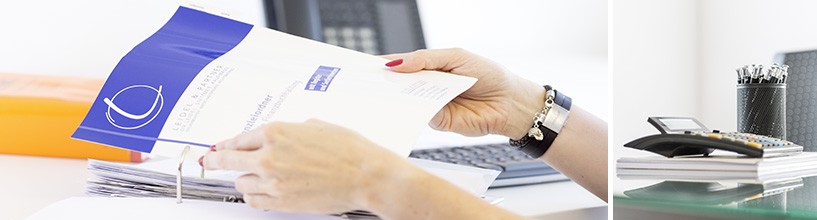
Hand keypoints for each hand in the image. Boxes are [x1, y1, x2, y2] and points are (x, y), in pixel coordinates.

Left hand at [201, 119, 416, 213]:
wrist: (366, 176)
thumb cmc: (350, 151)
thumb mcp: (317, 127)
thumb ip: (291, 131)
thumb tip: (282, 137)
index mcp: (276, 132)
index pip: (237, 139)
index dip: (225, 144)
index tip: (218, 148)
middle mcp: (269, 156)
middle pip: (228, 160)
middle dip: (217, 161)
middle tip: (210, 162)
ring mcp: (273, 181)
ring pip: (241, 183)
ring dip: (244, 179)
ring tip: (252, 177)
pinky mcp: (281, 202)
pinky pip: (254, 201)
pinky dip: (254, 196)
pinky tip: (259, 192)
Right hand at [383, 48, 544, 138]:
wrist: (511, 101)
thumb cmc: (489, 75)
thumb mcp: (456, 57)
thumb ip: (425, 59)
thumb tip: (396, 64)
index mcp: (431, 68)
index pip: (403, 66)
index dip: (387, 65)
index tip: (370, 65)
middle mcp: (430, 88)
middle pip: (401, 85)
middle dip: (386, 82)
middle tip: (369, 80)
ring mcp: (434, 105)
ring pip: (409, 101)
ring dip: (397, 96)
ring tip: (383, 90)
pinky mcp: (440, 122)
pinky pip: (422, 115)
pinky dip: (414, 110)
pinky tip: (407, 104)